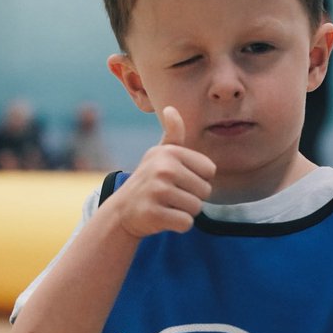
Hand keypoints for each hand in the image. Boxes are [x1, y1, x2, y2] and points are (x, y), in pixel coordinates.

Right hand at [110, 106, 214, 238]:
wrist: (123, 210)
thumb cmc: (149, 180)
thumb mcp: (159, 155)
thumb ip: (172, 134)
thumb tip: (170, 108)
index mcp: (169, 152)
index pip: (209, 170)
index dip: (197, 179)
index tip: (177, 180)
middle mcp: (163, 168)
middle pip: (205, 191)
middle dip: (192, 197)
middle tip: (170, 196)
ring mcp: (157, 191)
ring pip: (196, 208)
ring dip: (184, 211)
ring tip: (166, 205)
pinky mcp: (153, 213)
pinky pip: (186, 223)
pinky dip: (178, 225)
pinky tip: (162, 217)